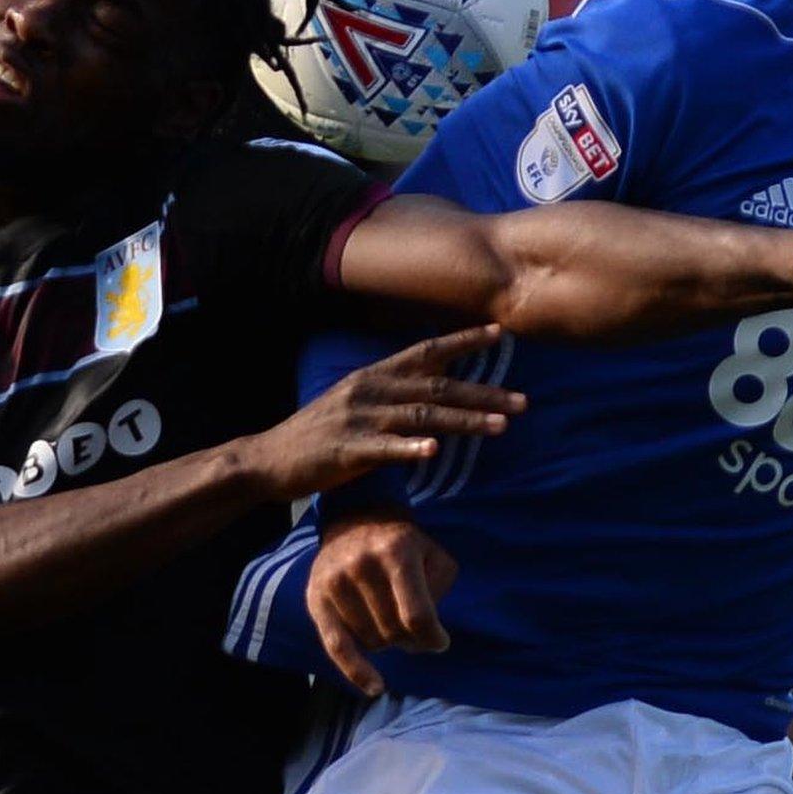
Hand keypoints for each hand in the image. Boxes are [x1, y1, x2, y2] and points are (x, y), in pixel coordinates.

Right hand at [242, 324, 525, 499]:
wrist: (269, 459)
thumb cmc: (321, 434)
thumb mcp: (359, 403)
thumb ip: (396, 396)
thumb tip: (438, 395)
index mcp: (375, 375)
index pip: (426, 352)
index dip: (464, 341)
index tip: (501, 334)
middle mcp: (370, 390)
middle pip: (436, 386)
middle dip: (483, 393)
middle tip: (523, 401)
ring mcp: (359, 419)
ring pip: (421, 416)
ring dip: (464, 420)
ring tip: (501, 426)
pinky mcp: (346, 451)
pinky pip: (384, 449)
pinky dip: (410, 449)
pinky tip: (434, 453)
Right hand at [306, 508, 456, 695]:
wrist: (356, 519)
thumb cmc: (404, 545)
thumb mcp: (433, 555)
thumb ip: (438, 590)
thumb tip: (426, 633)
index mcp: (397, 551)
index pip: (417, 615)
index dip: (433, 637)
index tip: (440, 642)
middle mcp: (362, 565)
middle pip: (394, 631)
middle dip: (412, 639)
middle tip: (416, 631)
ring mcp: (336, 582)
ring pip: (372, 641)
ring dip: (388, 643)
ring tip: (392, 624)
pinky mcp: (316, 598)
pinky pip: (336, 646)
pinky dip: (356, 671)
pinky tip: (374, 687)